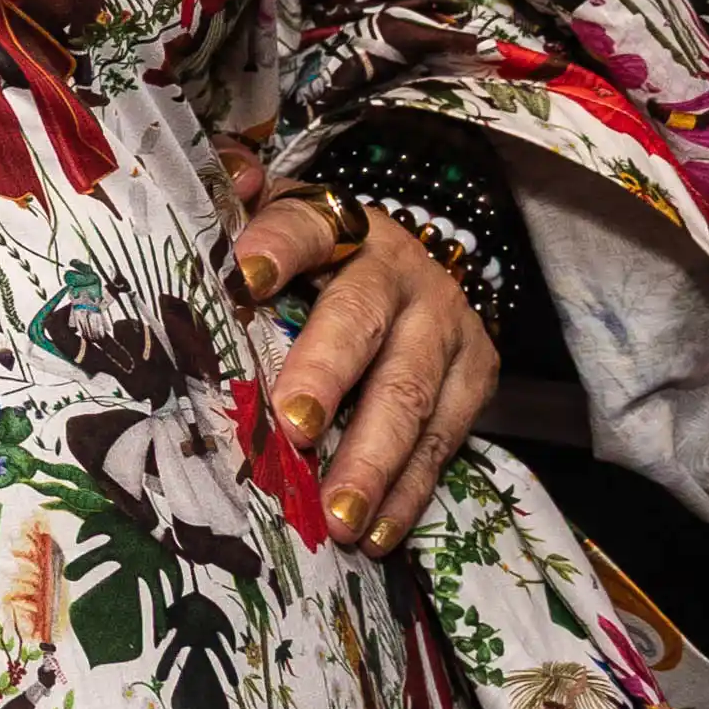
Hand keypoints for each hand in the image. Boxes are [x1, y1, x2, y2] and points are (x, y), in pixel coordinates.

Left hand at [228, 155, 495, 556]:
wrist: (405, 266)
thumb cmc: (310, 255)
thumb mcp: (273, 218)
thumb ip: (235, 198)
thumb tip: (230, 173)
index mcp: (339, 226)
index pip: (304, 227)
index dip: (276, 248)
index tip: (240, 276)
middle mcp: (400, 272)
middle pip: (362, 323)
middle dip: (327, 377)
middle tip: (291, 428)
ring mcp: (447, 326)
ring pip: (412, 396)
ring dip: (374, 462)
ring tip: (338, 518)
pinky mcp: (478, 375)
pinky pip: (445, 442)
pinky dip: (409, 493)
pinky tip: (376, 535)